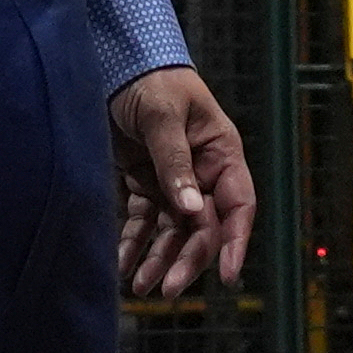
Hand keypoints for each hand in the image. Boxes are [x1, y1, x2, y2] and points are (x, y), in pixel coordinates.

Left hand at [109, 65, 258, 296]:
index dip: (236, 241)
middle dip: (187, 259)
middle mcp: (201, 171)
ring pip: (172, 231)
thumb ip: (175, 163)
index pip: (238, 205)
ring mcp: (173, 180)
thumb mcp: (163, 117)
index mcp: (220, 152)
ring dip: (159, 258)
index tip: (229, 276)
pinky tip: (122, 264)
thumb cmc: (151, 81)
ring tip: (139, 284)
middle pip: (203, 226)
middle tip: (167, 288)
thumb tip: (192, 210)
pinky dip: (134, 243)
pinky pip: (144, 222)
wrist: (115, 64)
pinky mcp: (144, 184)